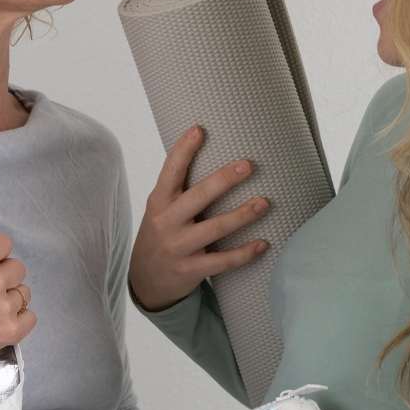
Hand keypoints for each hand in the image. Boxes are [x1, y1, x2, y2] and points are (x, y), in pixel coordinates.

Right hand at [128, 127, 270, 312]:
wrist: (146, 280)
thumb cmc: (161, 234)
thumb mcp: (160, 209)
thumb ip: (179, 189)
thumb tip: (215, 154)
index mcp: (159, 201)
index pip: (170, 171)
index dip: (183, 150)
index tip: (199, 129)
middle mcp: (167, 222)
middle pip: (198, 197)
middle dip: (223, 180)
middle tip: (248, 165)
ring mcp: (178, 247)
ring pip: (214, 229)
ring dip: (241, 215)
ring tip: (264, 203)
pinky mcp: (190, 270)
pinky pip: (221, 261)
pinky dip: (244, 253)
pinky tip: (262, 244)